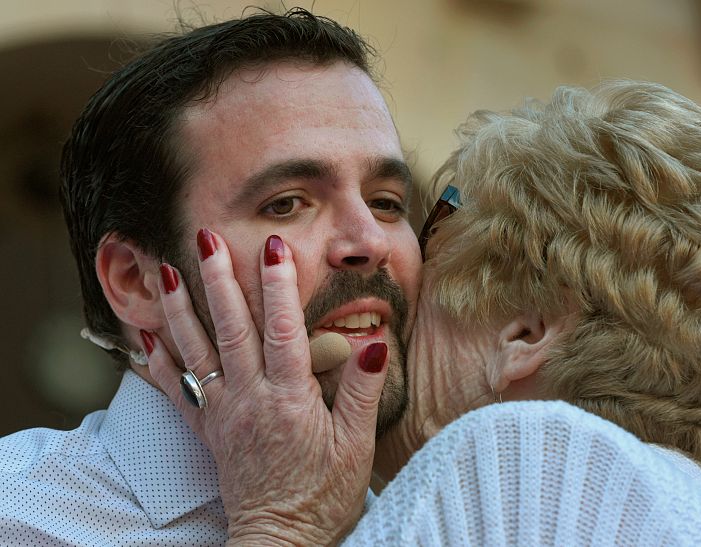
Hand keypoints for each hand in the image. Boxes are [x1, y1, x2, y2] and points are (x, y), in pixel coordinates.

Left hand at [146, 230, 389, 544]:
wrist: (280, 540)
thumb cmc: (322, 494)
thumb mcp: (355, 445)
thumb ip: (361, 392)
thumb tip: (373, 343)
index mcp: (290, 399)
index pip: (282, 330)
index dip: (278, 286)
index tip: (273, 247)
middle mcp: (249, 399)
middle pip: (231, 330)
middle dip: (218, 280)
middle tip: (206, 238)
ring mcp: (222, 414)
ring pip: (196, 352)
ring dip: (180, 309)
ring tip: (164, 271)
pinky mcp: (207, 430)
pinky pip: (176, 391)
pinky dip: (157, 361)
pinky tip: (144, 335)